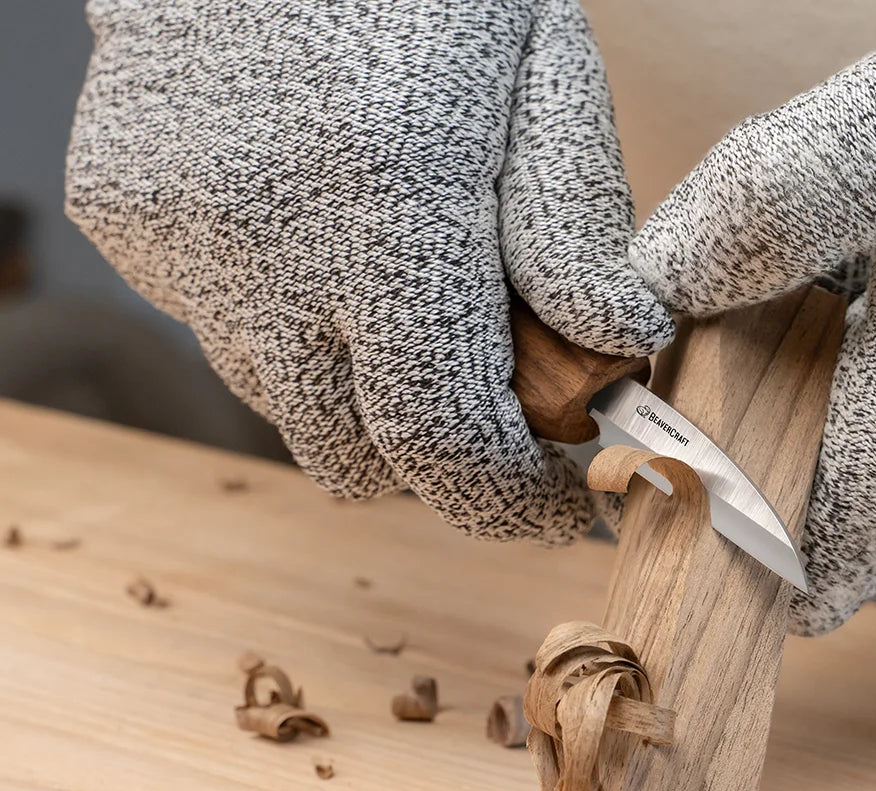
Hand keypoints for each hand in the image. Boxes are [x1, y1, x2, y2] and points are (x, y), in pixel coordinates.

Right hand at [67, 0, 672, 544]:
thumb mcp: (540, 67)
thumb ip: (575, 220)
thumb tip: (619, 346)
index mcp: (390, 201)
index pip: (441, 439)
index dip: (505, 501)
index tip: (553, 506)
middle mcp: (267, 241)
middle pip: (355, 457)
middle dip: (435, 460)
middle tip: (490, 406)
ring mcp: (178, 238)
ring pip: (284, 402)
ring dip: (356, 386)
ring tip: (395, 290)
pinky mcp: (124, 222)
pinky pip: (221, 326)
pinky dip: (284, 315)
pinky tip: (311, 229)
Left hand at [631, 0, 875, 631]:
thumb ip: (776, 214)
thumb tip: (649, 291)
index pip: (791, 567)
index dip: (706, 539)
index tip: (642, 474)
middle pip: (815, 529)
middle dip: (731, 475)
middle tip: (668, 384)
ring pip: (857, 476)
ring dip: (784, 426)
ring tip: (731, 336)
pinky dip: (845, 391)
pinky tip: (825, 306)